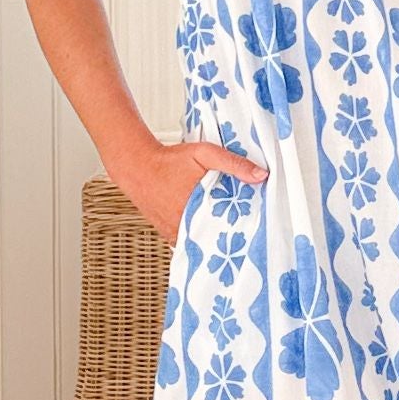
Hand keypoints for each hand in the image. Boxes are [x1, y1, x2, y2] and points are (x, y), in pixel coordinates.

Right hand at [112, 137, 267, 247]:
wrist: (137, 167)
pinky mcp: (169, 235)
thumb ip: (233, 164)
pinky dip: (200, 240)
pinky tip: (212, 234)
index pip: (227, 230)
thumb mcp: (204, 154)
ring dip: (215, 241)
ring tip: (233, 238)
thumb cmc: (169, 160)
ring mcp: (175, 234)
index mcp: (196, 210)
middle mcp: (184, 227)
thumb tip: (261, 176)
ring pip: (202, 245)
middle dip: (231, 239)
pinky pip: (189, 244)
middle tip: (248, 237)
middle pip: (215, 240)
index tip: (257, 232)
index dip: (243, 232)